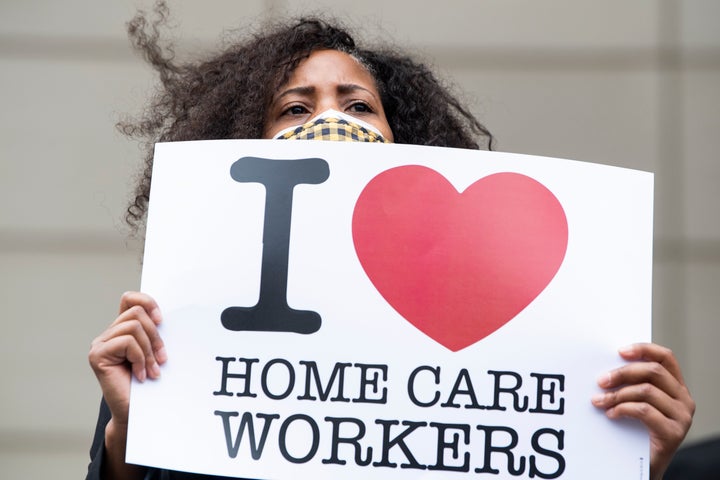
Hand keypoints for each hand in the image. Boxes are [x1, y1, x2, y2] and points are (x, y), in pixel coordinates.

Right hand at [88, 291, 165, 423]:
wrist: (135, 412)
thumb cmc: (147, 383)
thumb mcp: (154, 352)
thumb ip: (153, 333)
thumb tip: (163, 316)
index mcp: (122, 330)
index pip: (130, 299)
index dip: (147, 302)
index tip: (161, 320)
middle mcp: (108, 335)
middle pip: (137, 313)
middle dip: (155, 336)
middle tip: (161, 359)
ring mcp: (100, 344)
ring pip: (134, 327)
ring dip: (149, 350)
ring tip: (151, 370)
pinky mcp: (97, 355)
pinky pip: (127, 342)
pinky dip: (140, 358)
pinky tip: (141, 375)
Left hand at [592, 343, 694, 479]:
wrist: (641, 467)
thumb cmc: (636, 430)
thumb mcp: (635, 402)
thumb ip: (631, 384)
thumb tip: (607, 368)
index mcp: (676, 387)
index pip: (665, 358)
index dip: (643, 349)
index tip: (619, 351)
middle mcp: (684, 399)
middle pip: (653, 372)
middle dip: (623, 373)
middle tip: (601, 381)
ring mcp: (682, 416)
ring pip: (646, 391)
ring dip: (617, 394)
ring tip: (600, 401)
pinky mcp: (674, 433)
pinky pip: (643, 411)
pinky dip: (622, 409)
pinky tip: (611, 414)